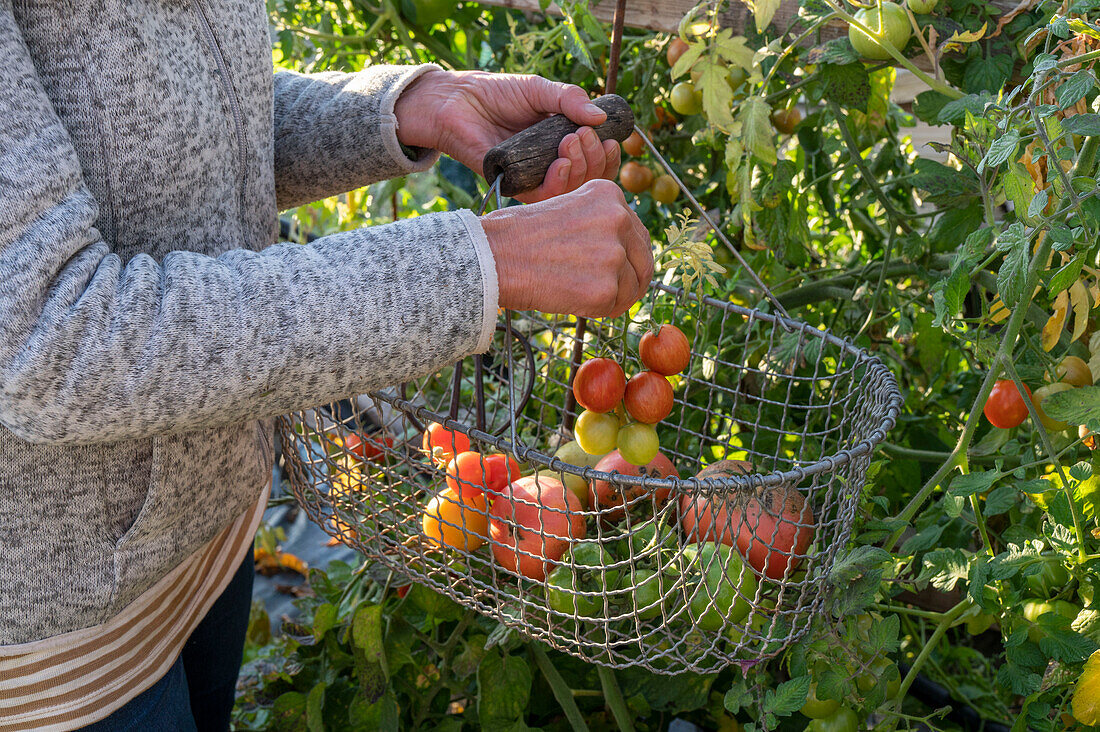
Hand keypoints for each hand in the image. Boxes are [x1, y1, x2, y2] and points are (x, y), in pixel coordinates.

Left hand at [395, 70, 620, 202]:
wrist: (458, 100)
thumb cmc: (498, 94)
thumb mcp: (541, 90)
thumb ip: (570, 100)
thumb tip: (601, 117)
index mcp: (563, 146)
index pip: (596, 163)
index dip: (607, 157)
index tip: (610, 139)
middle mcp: (551, 166)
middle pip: (588, 180)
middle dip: (594, 160)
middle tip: (583, 135)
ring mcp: (533, 179)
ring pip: (569, 192)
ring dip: (579, 169)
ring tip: (571, 143)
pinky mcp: (513, 187)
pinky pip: (542, 199)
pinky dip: (557, 185)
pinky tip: (560, 165)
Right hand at [481, 180, 652, 317]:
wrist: (494, 257)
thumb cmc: (519, 235)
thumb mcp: (567, 208)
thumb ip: (598, 224)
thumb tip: (624, 251)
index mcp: (610, 194)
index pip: (636, 231)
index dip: (627, 254)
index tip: (614, 267)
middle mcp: (619, 219)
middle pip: (643, 258)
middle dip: (631, 277)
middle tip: (614, 291)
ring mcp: (615, 255)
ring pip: (634, 285)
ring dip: (615, 295)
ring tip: (584, 294)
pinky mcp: (607, 288)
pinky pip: (618, 305)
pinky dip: (601, 309)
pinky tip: (577, 302)